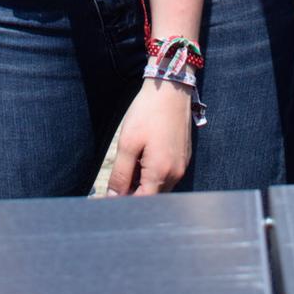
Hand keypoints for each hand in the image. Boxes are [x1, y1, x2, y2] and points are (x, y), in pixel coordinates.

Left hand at [106, 79, 192, 195]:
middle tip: (117, 180)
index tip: (109, 198)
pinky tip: (144, 159)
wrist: (171, 89)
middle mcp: (175, 174)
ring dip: (143, 184)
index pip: (142, 203)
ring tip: (131, 164)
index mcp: (161, 173)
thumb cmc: (148, 113)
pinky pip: (168, 176)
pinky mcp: (183, 158)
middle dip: (133, 194)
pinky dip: (153, 175)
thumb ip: (121, 174)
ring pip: (160, 188)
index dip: (124, 203)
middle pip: (152, 197)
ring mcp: (182, 166)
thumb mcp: (128, 143)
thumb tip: (113, 197)